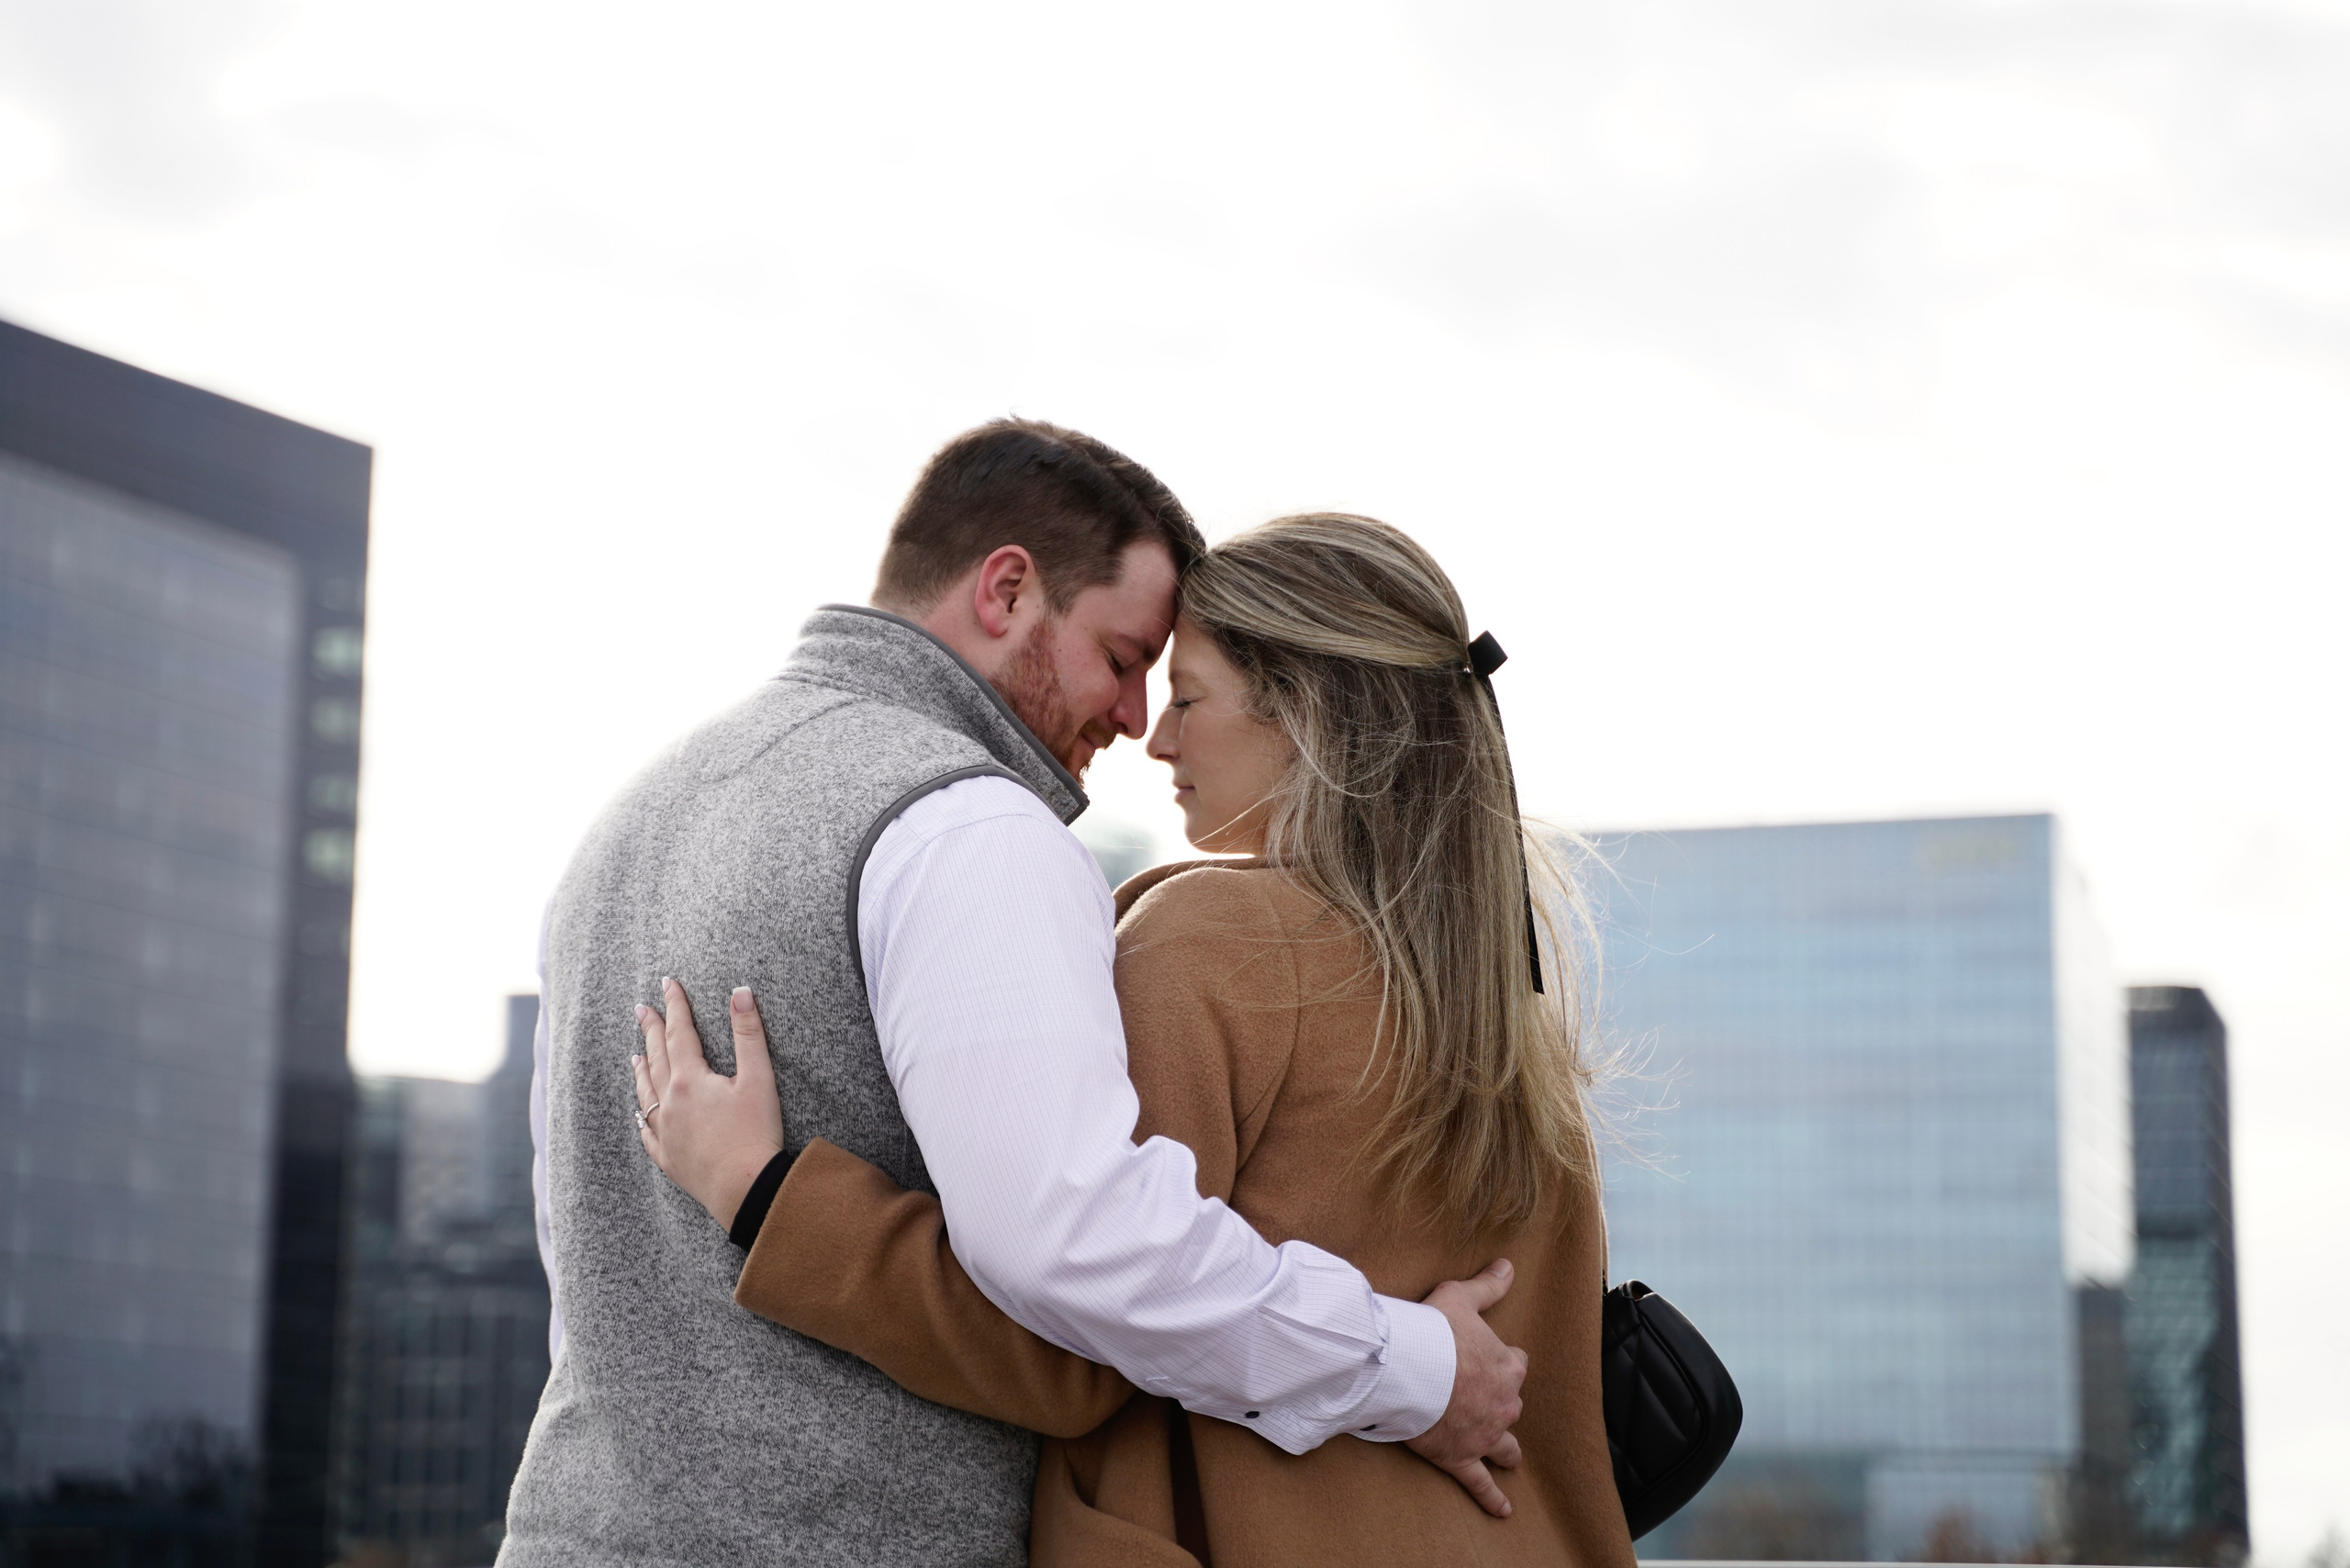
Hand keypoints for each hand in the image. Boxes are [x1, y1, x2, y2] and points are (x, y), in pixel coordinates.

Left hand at [632, 979, 785, 1231]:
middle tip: (643, 1009)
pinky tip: (639, 1113)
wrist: (744, 1189)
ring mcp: (665, 1132)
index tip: (668, 984)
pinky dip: (642, 1117)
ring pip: (645, 1093)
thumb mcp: (759, 1079)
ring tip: (635, 1054)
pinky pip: (647, 1132)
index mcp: (690, 1079)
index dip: (675, 1005)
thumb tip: (740, 992)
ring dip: (641, 1069)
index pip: (679, 1032)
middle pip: (656, 1058)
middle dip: (651, 1030)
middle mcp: (669, 1103)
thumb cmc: (755, 1134)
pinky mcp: (668, 1158)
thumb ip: (749, 1033)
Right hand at [1405, 1258, 1527, 1518]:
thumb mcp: (1461, 1297)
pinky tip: (1503, 1510)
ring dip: (1506, 1449)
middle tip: (1483, 1400)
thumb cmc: (1434, 1330)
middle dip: (1501, 1403)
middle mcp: (1503, 1402)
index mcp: (1506, 1366)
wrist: (1409, 1367)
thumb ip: (1488, 1284)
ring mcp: (1484, 1434)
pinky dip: (1492, 1498)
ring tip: (1507, 1456)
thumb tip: (1509, 1264)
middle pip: (1511, 1404)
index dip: (1502, 1360)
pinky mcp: (1462, 1457)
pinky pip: (1481, 1483)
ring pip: (1504, 1445)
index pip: (1516, 1363)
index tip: (1486, 1358)